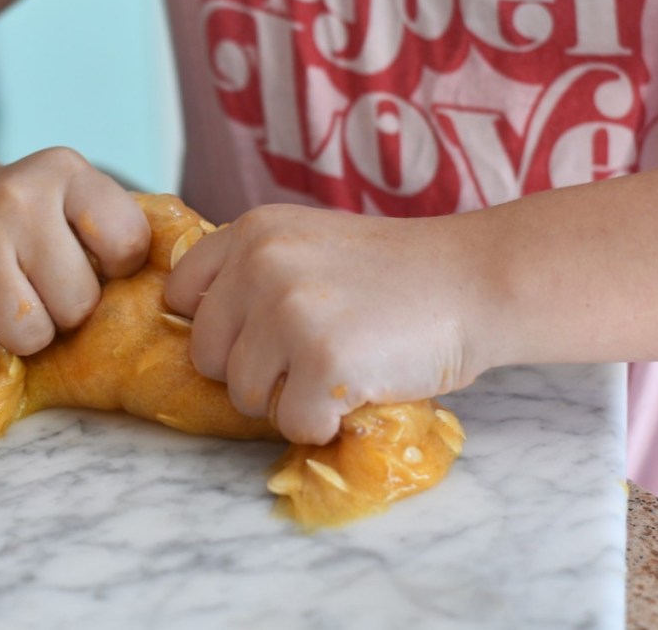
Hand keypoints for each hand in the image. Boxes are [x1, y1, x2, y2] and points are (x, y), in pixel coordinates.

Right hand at [0, 147, 149, 369]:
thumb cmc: (25, 223)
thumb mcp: (75, 203)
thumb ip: (120, 236)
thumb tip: (174, 300)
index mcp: (66, 171)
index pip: (128, 244)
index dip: (113, 268)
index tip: (87, 259)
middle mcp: (16, 195)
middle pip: (77, 304)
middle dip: (64, 311)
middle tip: (38, 288)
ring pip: (29, 335)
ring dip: (22, 335)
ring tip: (5, 302)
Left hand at [164, 204, 491, 444]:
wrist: (477, 280)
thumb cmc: (396, 274)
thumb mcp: (310, 246)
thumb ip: (254, 275)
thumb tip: (196, 332)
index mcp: (253, 232)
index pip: (179, 295)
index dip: (215, 327)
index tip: (255, 336)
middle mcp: (261, 265)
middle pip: (205, 356)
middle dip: (251, 371)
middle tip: (309, 358)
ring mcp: (290, 312)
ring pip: (245, 396)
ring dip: (290, 399)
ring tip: (342, 367)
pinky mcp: (323, 362)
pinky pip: (293, 424)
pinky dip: (324, 423)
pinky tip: (360, 388)